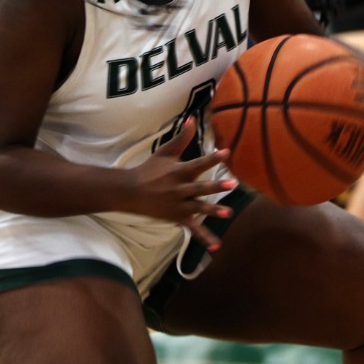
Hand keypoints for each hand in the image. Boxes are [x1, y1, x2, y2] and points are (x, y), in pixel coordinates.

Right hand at [124, 118, 234, 249]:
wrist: (130, 192)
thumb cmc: (149, 170)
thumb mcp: (165, 152)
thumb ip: (181, 137)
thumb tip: (192, 118)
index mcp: (179, 171)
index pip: (198, 164)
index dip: (212, 159)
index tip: (226, 153)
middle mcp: (180, 189)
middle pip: (200, 187)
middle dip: (216, 186)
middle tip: (233, 183)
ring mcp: (179, 205)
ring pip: (198, 208)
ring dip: (213, 211)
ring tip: (228, 213)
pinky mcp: (178, 218)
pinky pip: (193, 229)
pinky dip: (204, 238)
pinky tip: (216, 246)